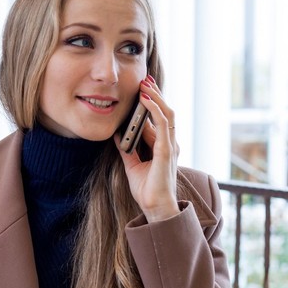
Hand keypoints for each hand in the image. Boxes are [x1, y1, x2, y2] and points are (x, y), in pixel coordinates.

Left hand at [115, 76, 179, 222]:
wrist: (155, 208)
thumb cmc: (147, 190)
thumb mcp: (132, 165)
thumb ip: (127, 150)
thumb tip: (118, 135)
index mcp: (163, 145)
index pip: (159, 118)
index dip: (152, 102)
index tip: (142, 88)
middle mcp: (170, 143)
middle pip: (166, 111)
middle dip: (155, 94)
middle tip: (144, 79)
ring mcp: (170, 146)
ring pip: (167, 113)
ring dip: (155, 97)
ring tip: (145, 84)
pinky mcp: (166, 151)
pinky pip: (163, 125)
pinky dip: (154, 110)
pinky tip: (145, 100)